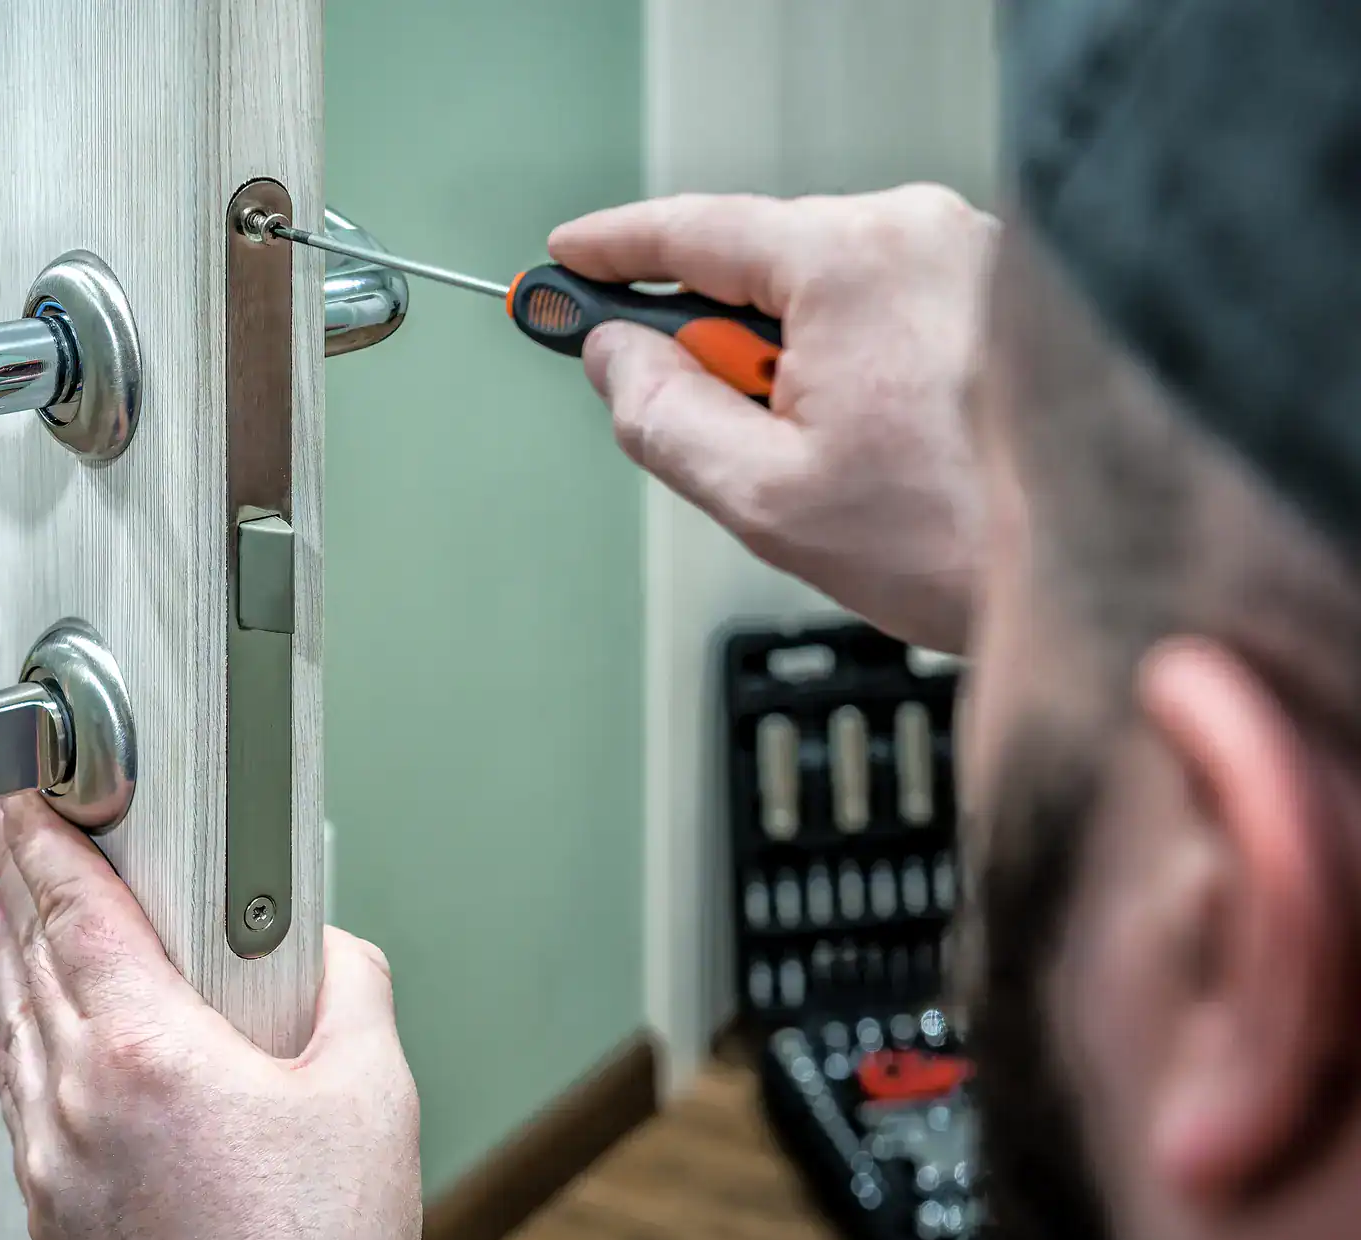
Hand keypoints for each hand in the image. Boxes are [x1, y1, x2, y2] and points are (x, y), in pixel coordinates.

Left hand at [0, 795, 421, 1239]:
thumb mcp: (374, 1096)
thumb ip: (353, 990)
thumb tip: (335, 948)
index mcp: (150, 1051)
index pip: (75, 912)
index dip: (42, 841)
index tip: (19, 801)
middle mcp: (82, 1100)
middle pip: (28, 962)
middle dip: (12, 886)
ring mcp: (56, 1161)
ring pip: (12, 1032)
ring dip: (2, 962)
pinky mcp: (53, 1214)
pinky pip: (16, 1102)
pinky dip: (14, 1046)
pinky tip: (19, 1039)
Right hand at [551, 184, 997, 652]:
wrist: (1107, 573)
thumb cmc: (961, 540)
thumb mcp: (764, 497)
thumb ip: (662, 415)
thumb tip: (616, 357)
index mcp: (851, 262)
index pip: (695, 231)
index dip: (615, 251)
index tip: (566, 263)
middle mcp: (918, 231)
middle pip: (761, 267)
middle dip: (721, 347)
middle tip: (720, 436)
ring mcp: (971, 254)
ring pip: (824, 294)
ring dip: (793, 367)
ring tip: (836, 467)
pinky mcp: (1005, 289)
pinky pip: (886, 307)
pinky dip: (852, 365)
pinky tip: (881, 447)